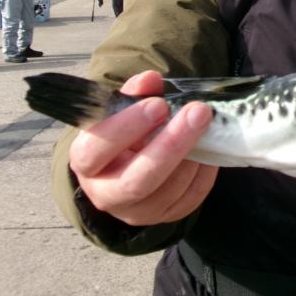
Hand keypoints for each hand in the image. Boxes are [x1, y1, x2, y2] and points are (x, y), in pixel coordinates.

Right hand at [69, 71, 218, 225]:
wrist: (124, 168)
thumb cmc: (121, 133)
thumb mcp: (120, 112)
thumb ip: (134, 93)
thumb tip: (151, 79)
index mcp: (86, 163)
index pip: (97, 150)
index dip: (126, 127)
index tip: (158, 103)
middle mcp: (107, 195)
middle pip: (138, 180)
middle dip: (172, 144)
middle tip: (198, 111)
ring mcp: (138, 212)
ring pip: (169, 190)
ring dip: (193, 153)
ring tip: (204, 123)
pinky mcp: (166, 217)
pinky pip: (191, 197)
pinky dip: (204, 169)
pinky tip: (209, 146)